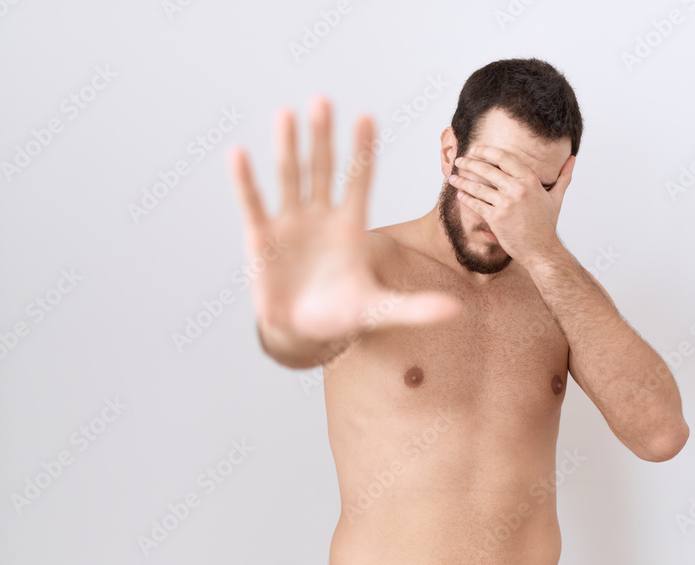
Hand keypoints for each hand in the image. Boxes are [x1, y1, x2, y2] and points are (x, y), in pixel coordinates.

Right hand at [229, 97, 459, 345]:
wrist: (301, 332)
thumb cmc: (342, 316)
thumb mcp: (380, 311)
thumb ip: (415, 308)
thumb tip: (454, 310)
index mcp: (351, 227)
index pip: (360, 181)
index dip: (362, 152)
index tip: (367, 118)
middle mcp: (321, 216)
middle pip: (323, 169)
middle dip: (323, 137)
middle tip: (323, 101)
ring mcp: (290, 222)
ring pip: (290, 177)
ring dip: (288, 147)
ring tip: (286, 114)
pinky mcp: (261, 235)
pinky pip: (254, 203)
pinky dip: (246, 180)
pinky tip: (239, 153)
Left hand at [450, 145, 574, 266]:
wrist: (541, 250)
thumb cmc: (547, 225)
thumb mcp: (556, 198)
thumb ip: (563, 177)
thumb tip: (573, 160)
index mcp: (530, 180)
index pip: (505, 158)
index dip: (487, 151)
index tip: (476, 150)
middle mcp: (518, 189)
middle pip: (488, 169)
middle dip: (470, 164)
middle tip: (460, 161)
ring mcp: (506, 203)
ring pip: (479, 187)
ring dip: (463, 181)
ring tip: (453, 177)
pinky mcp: (496, 218)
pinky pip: (476, 204)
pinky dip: (466, 198)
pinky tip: (460, 194)